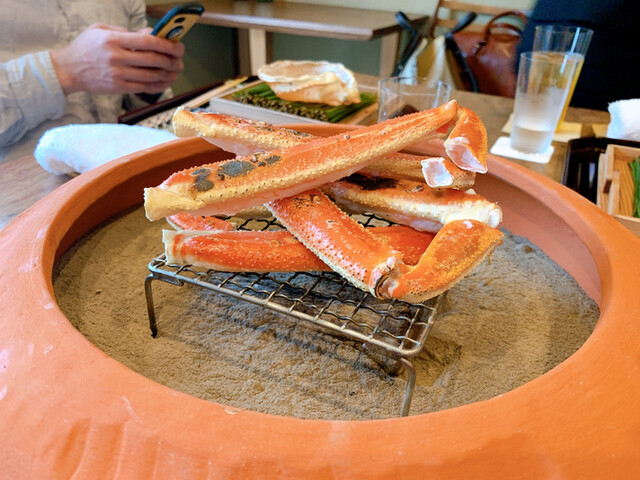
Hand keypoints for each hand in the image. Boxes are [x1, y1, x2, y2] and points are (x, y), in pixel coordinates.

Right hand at [50, 23, 184, 94]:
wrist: (68, 70)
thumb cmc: (86, 48)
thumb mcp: (101, 31)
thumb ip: (127, 32)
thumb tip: (151, 34)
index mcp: (113, 40)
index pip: (146, 42)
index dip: (166, 44)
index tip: (177, 45)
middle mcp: (116, 58)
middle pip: (152, 60)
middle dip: (172, 59)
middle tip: (181, 59)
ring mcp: (118, 74)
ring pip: (151, 75)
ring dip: (169, 73)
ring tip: (177, 70)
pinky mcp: (118, 88)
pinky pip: (145, 88)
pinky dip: (159, 85)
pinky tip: (166, 80)